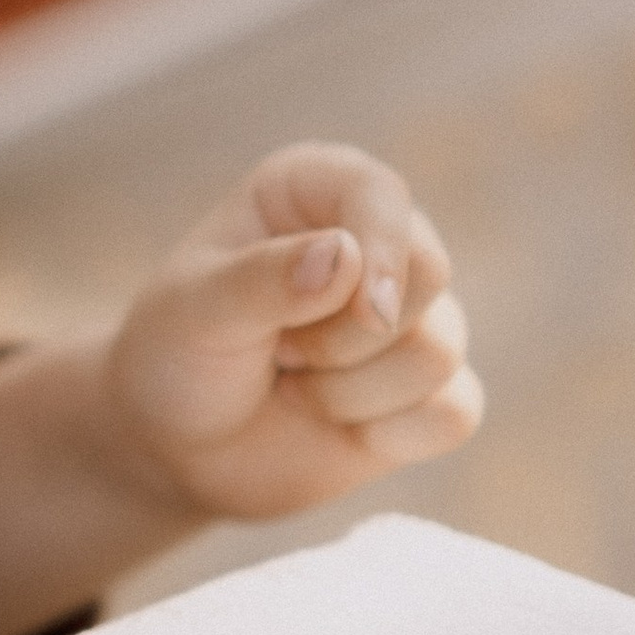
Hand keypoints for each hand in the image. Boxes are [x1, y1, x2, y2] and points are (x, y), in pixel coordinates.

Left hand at [105, 141, 482, 526]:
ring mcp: (410, 314)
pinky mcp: (430, 387)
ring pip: (439, 351)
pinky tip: (338, 428)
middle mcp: (374, 239)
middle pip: (429, 272)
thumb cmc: (178, 355)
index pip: (383, 194)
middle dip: (347, 337)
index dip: (383, 249)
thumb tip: (346, 257)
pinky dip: (391, 434)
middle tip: (280, 351)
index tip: (363, 311)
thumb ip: (260, 280)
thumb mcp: (195, 311)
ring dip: (351, 392)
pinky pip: (456, 410)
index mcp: (313, 189)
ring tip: (294, 382)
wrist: (179, 445)